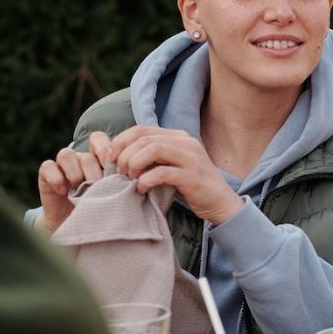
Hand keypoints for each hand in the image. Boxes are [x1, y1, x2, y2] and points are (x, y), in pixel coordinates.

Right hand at [35, 131, 113, 232]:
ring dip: (76, 173)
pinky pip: (48, 166)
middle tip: (100, 188)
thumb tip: (141, 177)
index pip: (99, 139)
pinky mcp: (46, 175)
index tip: (115, 170)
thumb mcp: (113, 195)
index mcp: (96, 159)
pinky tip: (64, 191)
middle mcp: (79, 159)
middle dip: (95, 172)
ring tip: (81, 190)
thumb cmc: (99, 209)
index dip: (106, 150)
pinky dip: (57, 178)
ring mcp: (62, 166)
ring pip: (67, 154)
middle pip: (86, 154)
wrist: (76, 228)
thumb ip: (123, 182)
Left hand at [110, 126, 243, 224]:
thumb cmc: (193, 187)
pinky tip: (141, 190)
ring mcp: (191, 158)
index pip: (142, 129)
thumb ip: (155, 157)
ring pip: (152, 150)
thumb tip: (122, 155)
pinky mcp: (192, 176)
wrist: (222, 204)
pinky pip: (162, 172)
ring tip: (129, 179)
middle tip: (118, 172)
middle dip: (124, 155)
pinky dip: (146, 180)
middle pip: (144, 138)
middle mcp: (186, 143)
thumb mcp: (173, 165)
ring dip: (133, 164)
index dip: (121, 141)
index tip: (110, 158)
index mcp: (179, 137)